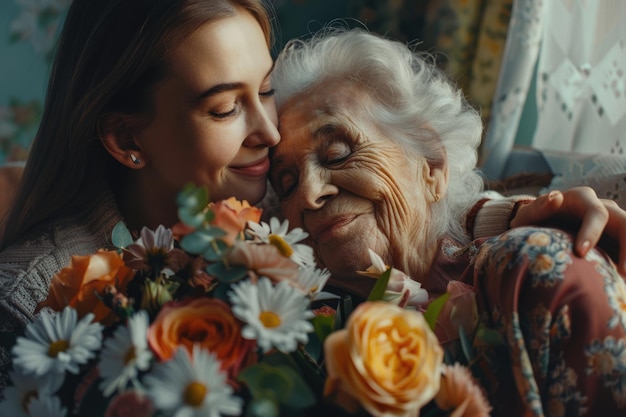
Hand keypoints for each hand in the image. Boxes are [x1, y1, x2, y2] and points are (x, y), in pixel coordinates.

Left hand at [511, 186, 625, 274]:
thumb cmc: (532, 221)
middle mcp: (602, 208)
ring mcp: (611, 224)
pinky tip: (620, 281)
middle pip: (625, 223)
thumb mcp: (528, 214)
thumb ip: (539, 207)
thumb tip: (556, 197)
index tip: (580, 253)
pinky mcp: (614, 240)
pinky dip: (623, 263)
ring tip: (622, 280)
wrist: (539, 229)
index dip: (592, 232)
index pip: (597, 213)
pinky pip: (623, 250)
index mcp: (582, 198)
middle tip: (622, 273)